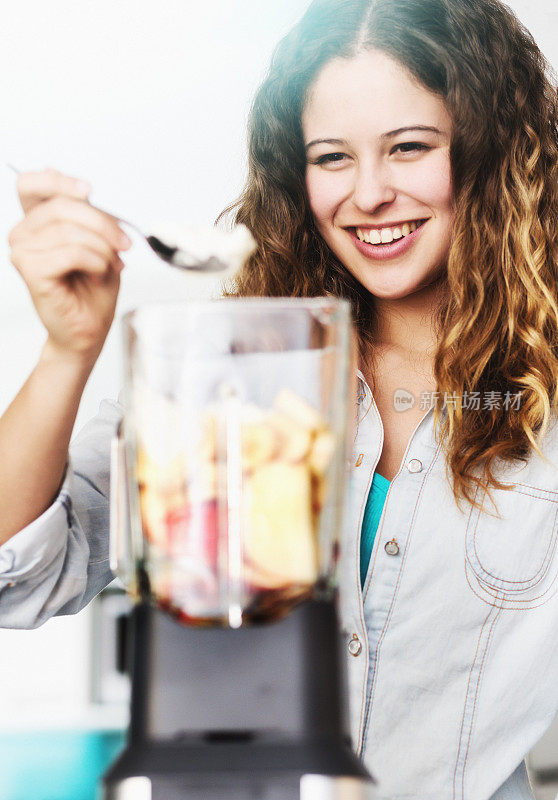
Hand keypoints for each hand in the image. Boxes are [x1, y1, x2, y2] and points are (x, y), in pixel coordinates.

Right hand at [8, 168, 131, 365]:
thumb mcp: (98, 240)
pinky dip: (95, 262)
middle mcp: (24, 234)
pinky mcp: (31, 271)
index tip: (89, 190)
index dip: (59, 181)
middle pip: (61, 206)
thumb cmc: (92, 289)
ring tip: (111, 265)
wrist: (90, 327)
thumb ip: (84, 212)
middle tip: (124, 243)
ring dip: (102, 248)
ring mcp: (23, 252)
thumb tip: (68, 179)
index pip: (31, 184)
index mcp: (37, 221)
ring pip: (69, 231)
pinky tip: (98, 273)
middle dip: (102, 224)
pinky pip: (71, 253)